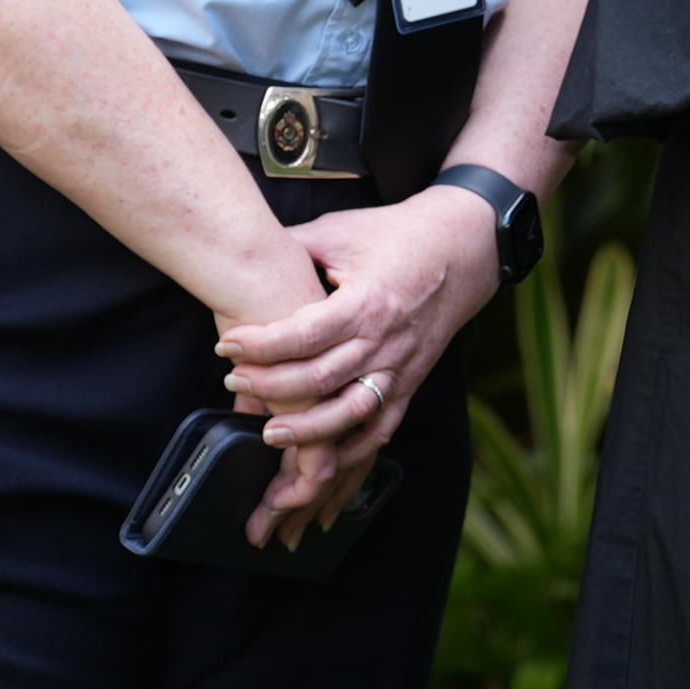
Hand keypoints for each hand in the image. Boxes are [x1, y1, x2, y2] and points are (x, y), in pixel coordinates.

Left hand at [221, 189, 499, 447]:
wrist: (461, 248)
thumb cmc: (394, 234)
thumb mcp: (340, 230)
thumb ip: (293, 246)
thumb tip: (241, 250)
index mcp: (365, 301)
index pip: (306, 333)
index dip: (262, 344)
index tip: (227, 345)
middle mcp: (384, 341)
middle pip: (321, 378)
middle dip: (271, 385)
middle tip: (233, 380)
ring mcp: (400, 367)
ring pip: (350, 412)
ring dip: (308, 430)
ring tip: (269, 433)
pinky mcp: (410, 382)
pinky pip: (382, 426)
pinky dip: (353, 448)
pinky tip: (323, 458)